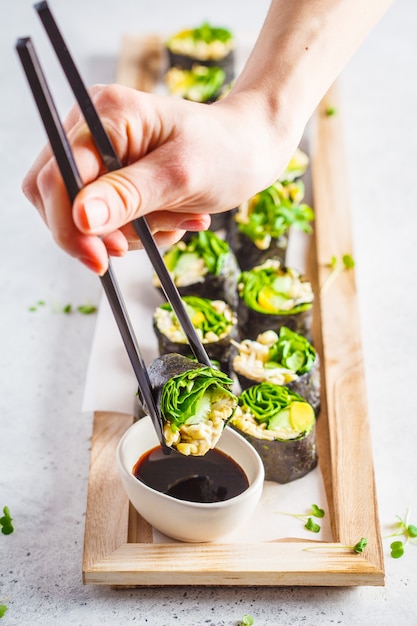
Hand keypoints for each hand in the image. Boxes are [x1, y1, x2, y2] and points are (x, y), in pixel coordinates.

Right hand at [23, 84, 297, 273]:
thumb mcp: (180, 176)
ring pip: (84, 215)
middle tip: (136, 244)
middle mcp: (93, 129)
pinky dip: (139, 230)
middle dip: (99, 231)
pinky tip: (173, 217)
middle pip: (58, 198)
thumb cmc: (226, 151)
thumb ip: (128, 196)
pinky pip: (107, 219)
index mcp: (105, 115)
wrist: (252, 148)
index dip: (68, 224)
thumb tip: (81, 218)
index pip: (56, 176)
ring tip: (175, 219)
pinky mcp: (115, 175)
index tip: (99, 259)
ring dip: (129, 232)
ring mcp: (102, 153)